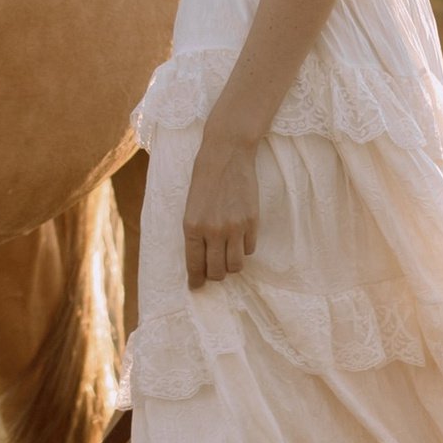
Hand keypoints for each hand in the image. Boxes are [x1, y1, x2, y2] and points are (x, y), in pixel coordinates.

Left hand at [183, 129, 259, 291]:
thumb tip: (201, 261)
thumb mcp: (191, 208)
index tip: (197, 287)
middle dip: (215, 275)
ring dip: (231, 265)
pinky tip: (240, 237)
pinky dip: (244, 248)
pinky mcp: (252, 222)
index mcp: (191, 226)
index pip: (194, 266)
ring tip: (228, 255)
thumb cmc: (204, 180)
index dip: (196, 281)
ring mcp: (234, 227)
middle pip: (216, 272)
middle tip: (214, 270)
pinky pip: (249, 249)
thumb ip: (195, 234)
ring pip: (235, 266)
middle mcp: (212, 230)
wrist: (226, 155)